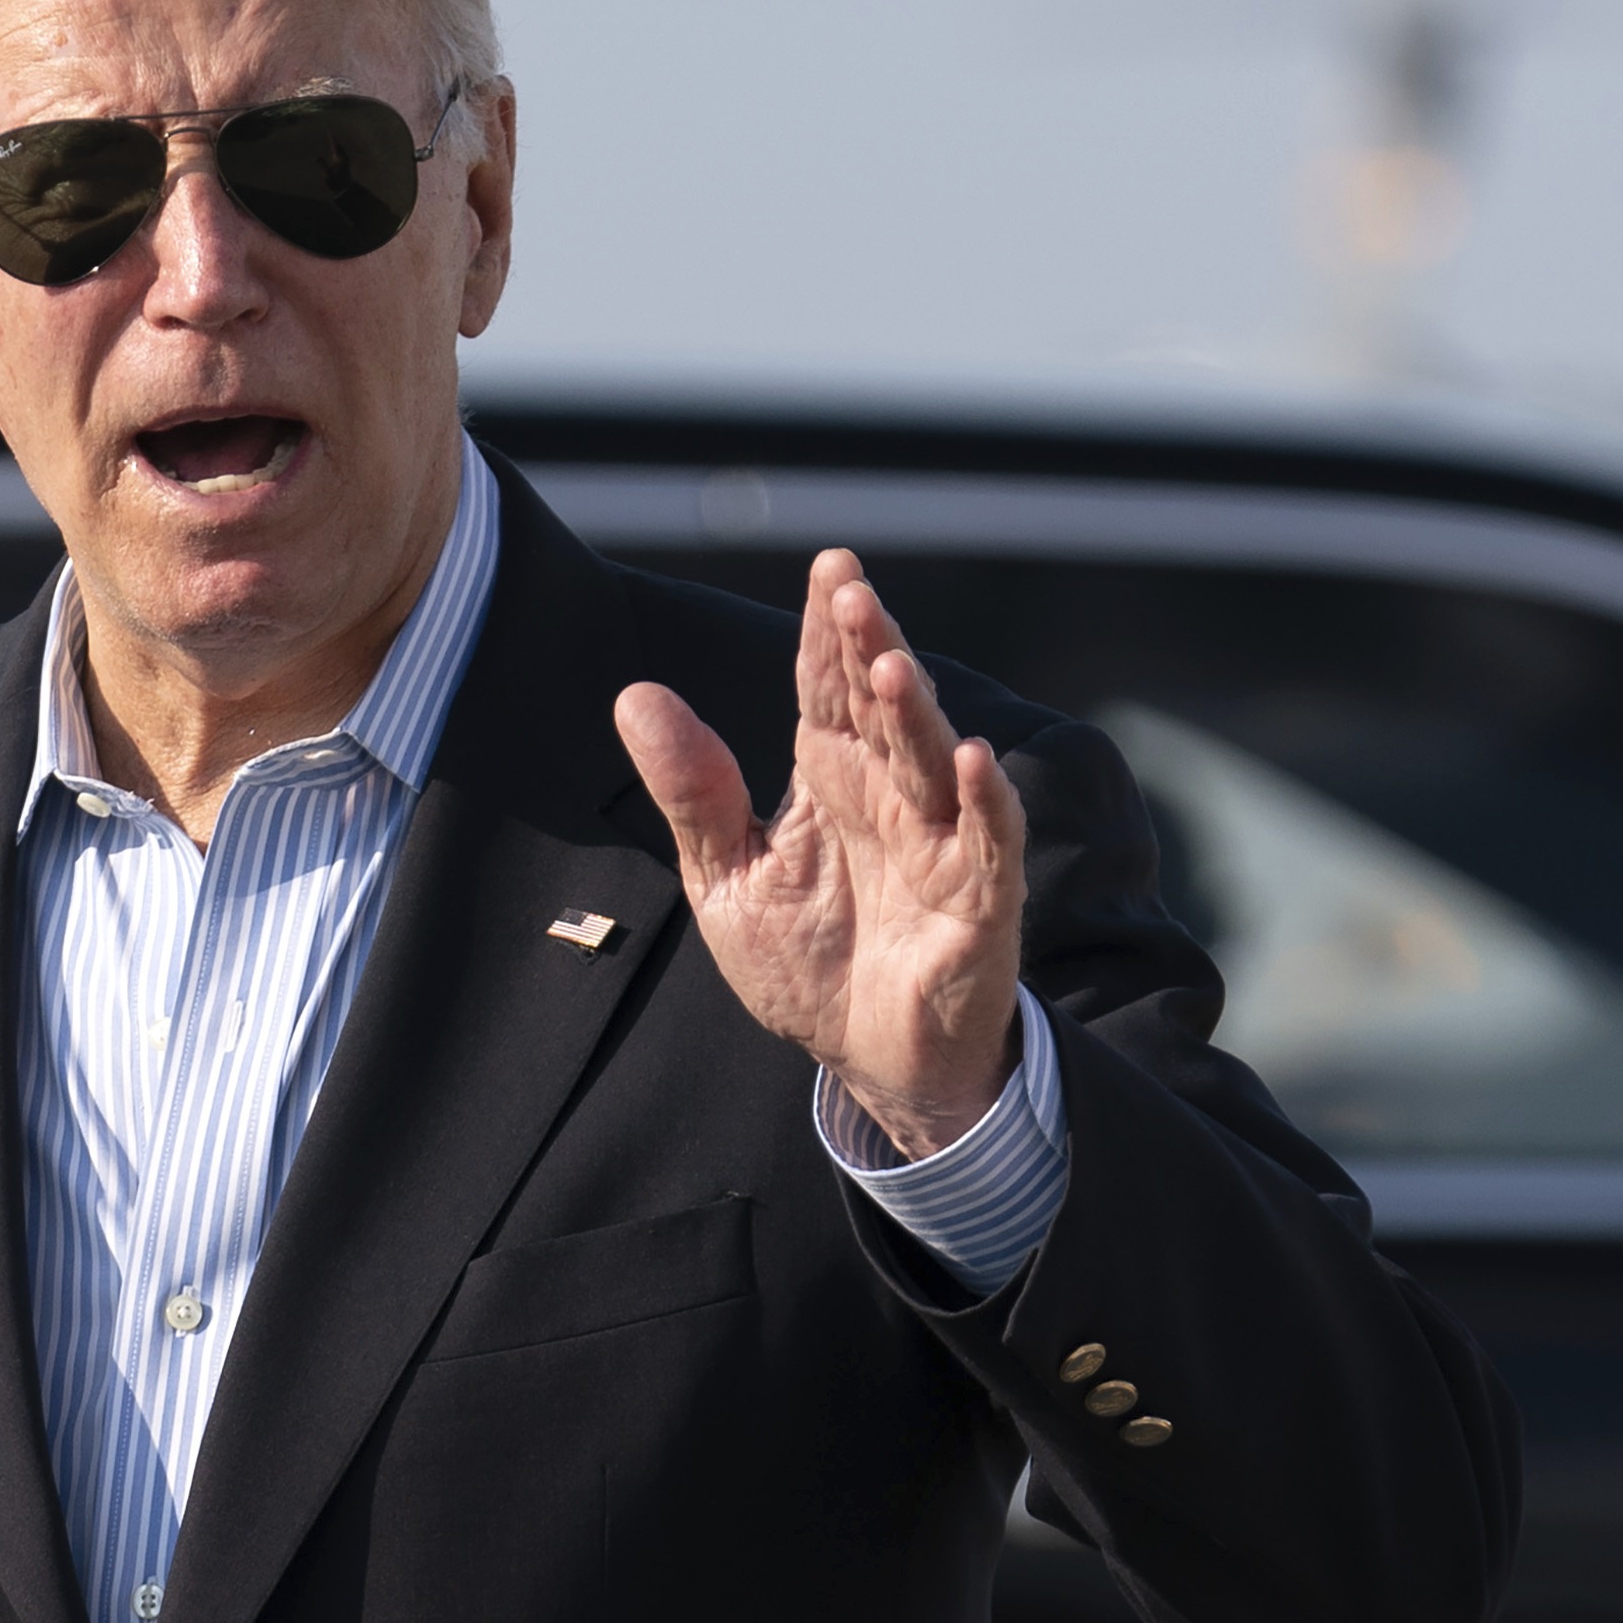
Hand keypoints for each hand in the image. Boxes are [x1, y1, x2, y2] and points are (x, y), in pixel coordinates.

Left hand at [614, 549, 1026, 1154]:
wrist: (869, 1058)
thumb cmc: (808, 962)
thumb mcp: (729, 877)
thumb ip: (693, 791)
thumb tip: (635, 697)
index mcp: (830, 778)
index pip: (828, 687)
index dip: (827, 630)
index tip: (829, 564)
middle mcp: (890, 796)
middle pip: (882, 707)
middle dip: (870, 648)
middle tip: (851, 591)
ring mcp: (939, 843)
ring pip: (932, 760)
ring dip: (915, 712)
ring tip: (890, 667)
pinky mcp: (979, 900)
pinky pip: (987, 843)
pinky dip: (984, 803)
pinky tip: (972, 759)